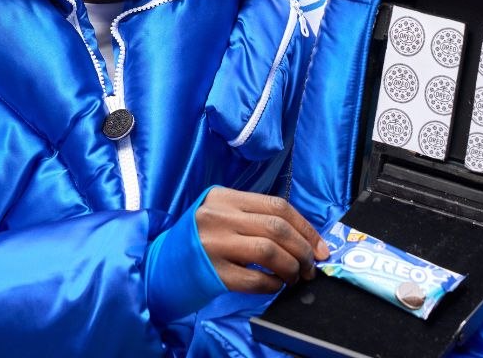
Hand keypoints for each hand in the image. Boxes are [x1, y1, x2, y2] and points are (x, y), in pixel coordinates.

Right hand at [195, 187, 329, 292]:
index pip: (277, 206)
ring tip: (295, 277)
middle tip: (311, 267)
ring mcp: (214, 244)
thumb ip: (255, 219)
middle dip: (303, 249)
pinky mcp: (213, 272)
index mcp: (224, 197)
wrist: (162, 264)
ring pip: (269, 251)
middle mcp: (219, 216)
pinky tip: (275, 285)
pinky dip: (272, 284)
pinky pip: (254, 278)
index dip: (305, 228)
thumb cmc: (200, 239)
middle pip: (277, 228)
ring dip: (291, 267)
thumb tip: (306, 240)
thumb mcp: (222, 216)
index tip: (321, 248)